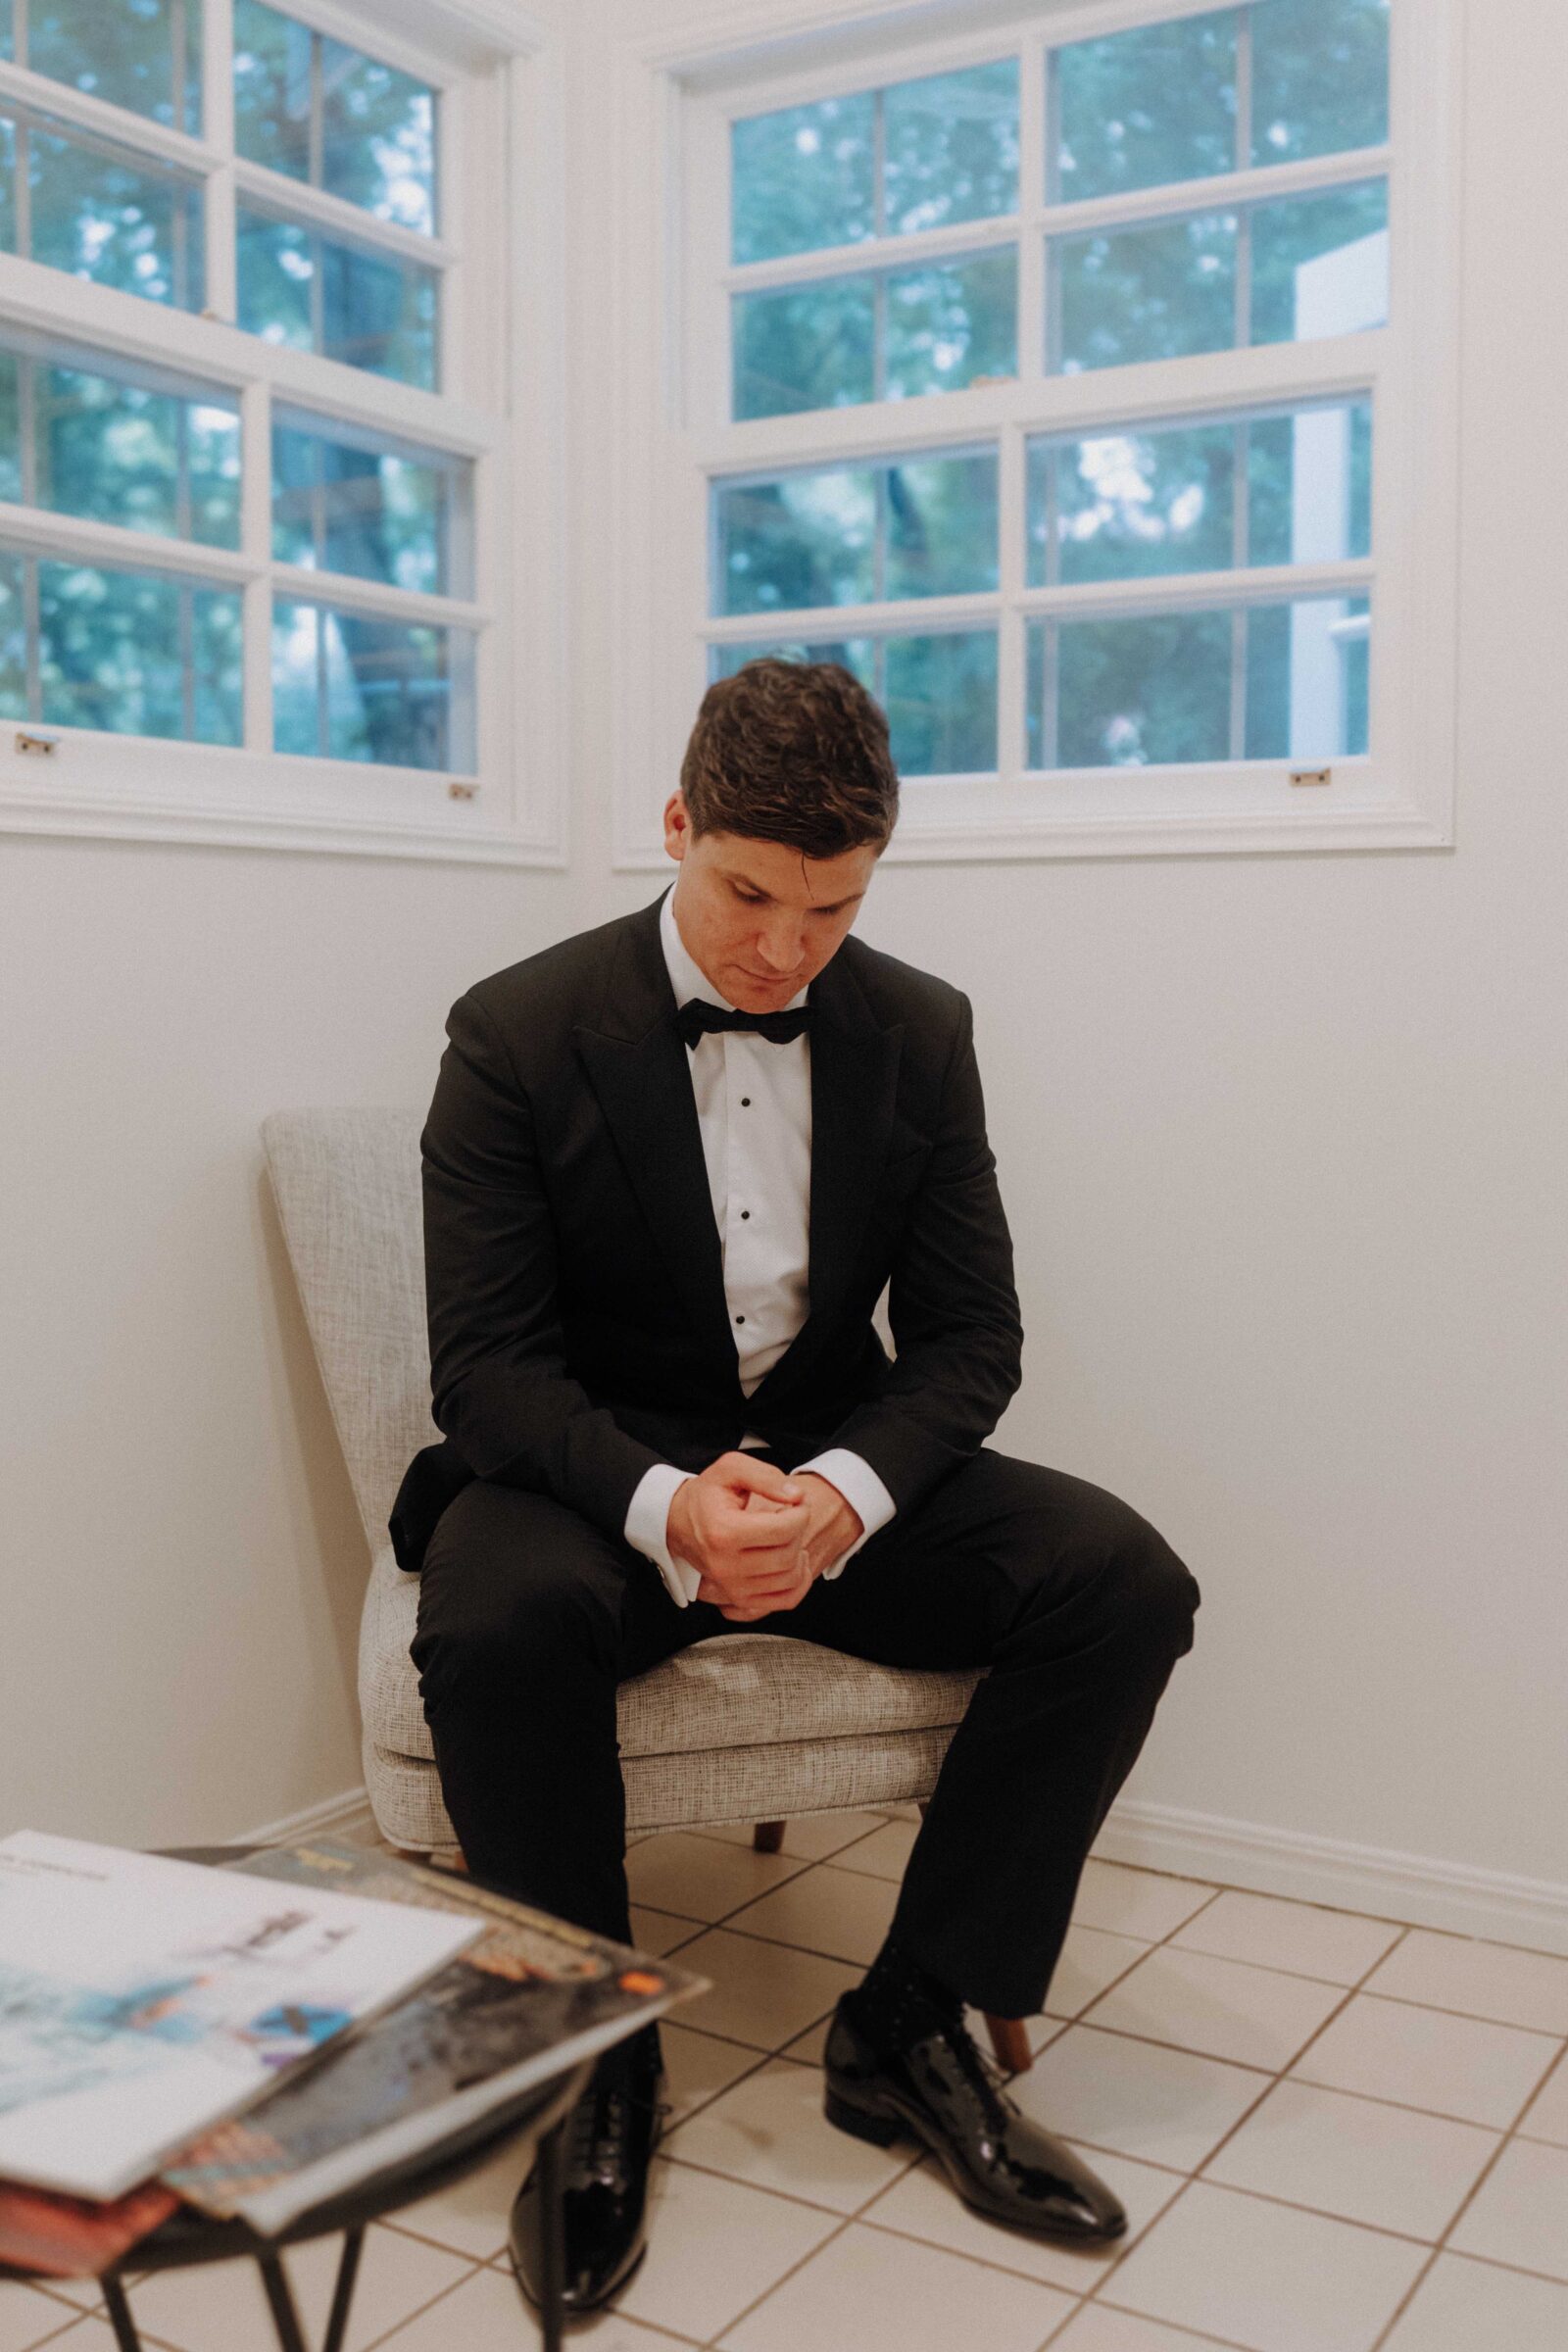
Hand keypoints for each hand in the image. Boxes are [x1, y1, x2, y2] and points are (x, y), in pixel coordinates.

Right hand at [667, 1454, 808, 1621]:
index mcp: (723, 1532)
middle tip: (791, 1517)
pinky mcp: (740, 1600)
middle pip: (788, 1554)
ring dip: (799, 1555)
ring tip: (789, 1537)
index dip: (801, 1513)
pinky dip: (799, 1583)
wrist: (679, 1523)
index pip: (783, 1529)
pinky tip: (795, 1561)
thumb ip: (766, 1477)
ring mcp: (732, 1587)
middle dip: (798, 1531)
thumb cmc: (708, 1494)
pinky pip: (786, 1600)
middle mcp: (725, 1565)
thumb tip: (797, 1496)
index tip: (796, 1504)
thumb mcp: (731, 1469)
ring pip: (790, 1578)